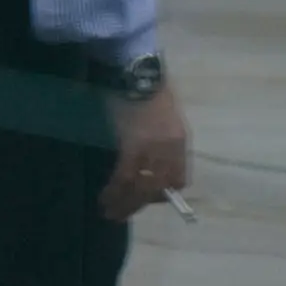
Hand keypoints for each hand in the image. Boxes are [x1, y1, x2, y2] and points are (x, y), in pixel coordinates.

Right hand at [100, 80, 191, 222]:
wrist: (136, 69)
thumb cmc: (148, 88)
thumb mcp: (164, 115)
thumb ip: (161, 138)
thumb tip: (147, 160)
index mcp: (180, 142)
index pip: (178, 180)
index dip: (163, 194)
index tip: (147, 198)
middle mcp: (170, 149)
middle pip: (159, 188)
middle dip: (140, 204)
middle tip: (123, 215)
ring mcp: (153, 149)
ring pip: (141, 188)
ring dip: (125, 204)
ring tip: (110, 213)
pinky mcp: (133, 146)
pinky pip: (125, 178)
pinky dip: (114, 191)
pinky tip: (105, 198)